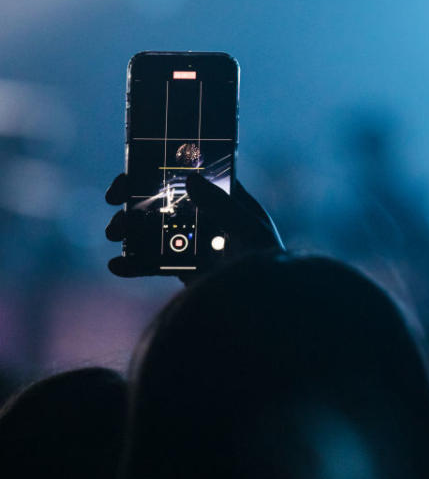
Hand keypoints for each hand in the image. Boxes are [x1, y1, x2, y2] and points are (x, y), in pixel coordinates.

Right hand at [105, 173, 283, 280]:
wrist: (263, 311)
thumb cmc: (266, 268)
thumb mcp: (249, 233)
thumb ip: (222, 206)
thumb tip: (190, 177)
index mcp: (230, 203)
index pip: (193, 174)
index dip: (164, 167)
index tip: (135, 166)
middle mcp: (211, 220)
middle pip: (166, 199)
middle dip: (136, 197)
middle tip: (112, 200)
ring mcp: (196, 244)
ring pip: (154, 228)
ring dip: (128, 227)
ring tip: (113, 233)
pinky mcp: (186, 271)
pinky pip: (154, 263)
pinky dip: (133, 264)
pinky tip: (116, 266)